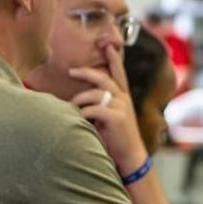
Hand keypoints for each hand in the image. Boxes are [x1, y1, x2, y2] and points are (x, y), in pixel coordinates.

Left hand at [69, 44, 147, 174]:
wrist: (131, 158)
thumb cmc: (117, 139)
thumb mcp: (110, 117)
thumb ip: (101, 104)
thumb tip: (81, 98)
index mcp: (123, 97)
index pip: (119, 73)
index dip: (114, 58)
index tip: (108, 45)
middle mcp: (123, 98)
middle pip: (103, 77)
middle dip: (86, 72)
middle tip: (71, 71)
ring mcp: (121, 107)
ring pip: (95, 94)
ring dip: (80, 100)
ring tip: (72, 108)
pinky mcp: (117, 117)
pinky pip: (93, 109)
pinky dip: (84, 114)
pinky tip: (81, 120)